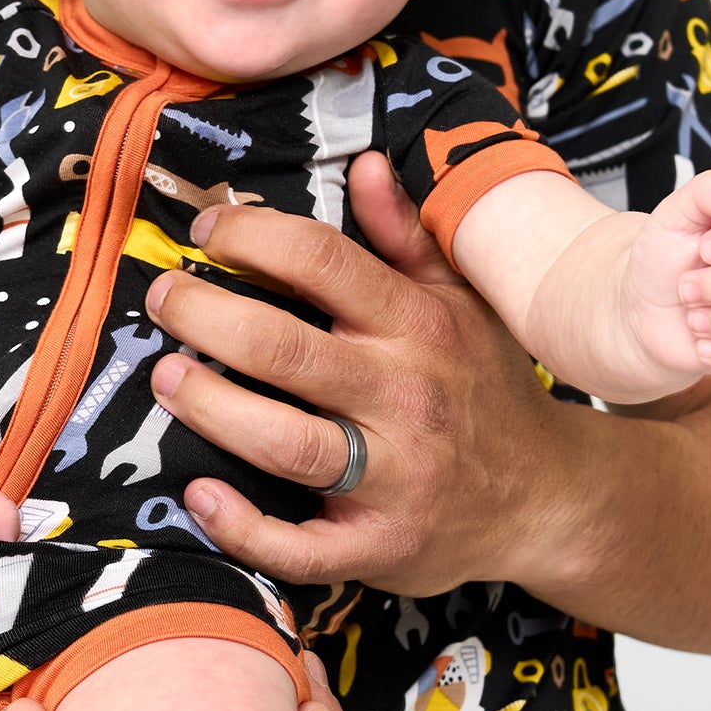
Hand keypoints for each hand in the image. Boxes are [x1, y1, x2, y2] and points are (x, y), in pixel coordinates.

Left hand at [143, 154, 569, 594]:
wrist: (549, 498)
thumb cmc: (484, 386)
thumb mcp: (461, 301)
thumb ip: (406, 235)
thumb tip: (363, 163)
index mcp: (418, 326)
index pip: (322, 262)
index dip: (252, 238)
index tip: (206, 232)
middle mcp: (405, 397)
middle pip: (283, 350)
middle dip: (205, 317)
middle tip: (162, 299)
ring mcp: (394, 478)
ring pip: (284, 443)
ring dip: (210, 408)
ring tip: (165, 378)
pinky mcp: (380, 547)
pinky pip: (300, 547)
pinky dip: (243, 526)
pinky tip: (201, 494)